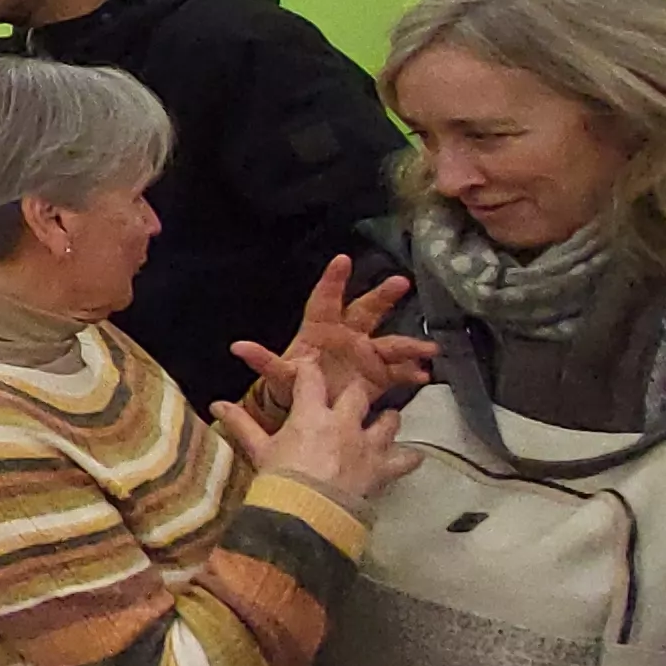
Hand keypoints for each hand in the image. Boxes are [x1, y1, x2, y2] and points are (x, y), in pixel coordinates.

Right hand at [212, 353, 419, 510]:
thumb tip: (216, 404)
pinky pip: (406, 459)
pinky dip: (408, 458)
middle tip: (351, 398)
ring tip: (384, 422)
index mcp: (311, 414)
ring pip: (388, 421)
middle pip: (356, 395)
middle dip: (354, 394)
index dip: (309, 371)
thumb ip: (241, 424)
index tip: (310, 368)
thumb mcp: (258, 450)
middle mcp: (344, 423)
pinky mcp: (382, 468)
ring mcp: (367, 445)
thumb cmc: (281, 480)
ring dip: (387, 421)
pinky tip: (411, 456)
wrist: (308, 513)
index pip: (311, 379)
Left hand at [233, 257, 438, 413]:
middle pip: (366, 310)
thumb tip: (236, 347)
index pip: (325, 299)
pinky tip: (425, 375)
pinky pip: (398, 371)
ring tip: (429, 348)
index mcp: (320, 328)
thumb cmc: (294, 381)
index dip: (332, 281)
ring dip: (409, 344)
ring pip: (390, 342)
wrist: (310, 405)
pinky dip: (411, 372)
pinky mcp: (380, 375)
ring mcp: (367, 353)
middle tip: (400, 282)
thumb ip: (263, 360)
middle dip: (382, 296)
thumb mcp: (279, 374)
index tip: (342, 260)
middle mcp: (348, 334)